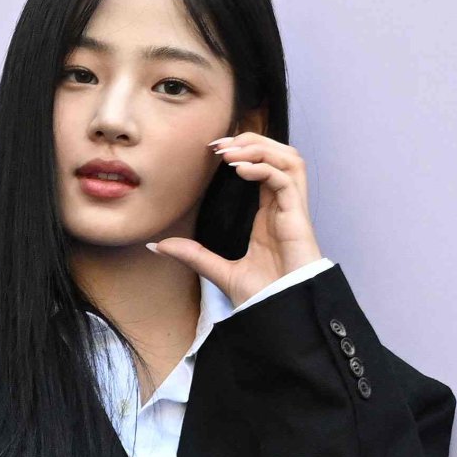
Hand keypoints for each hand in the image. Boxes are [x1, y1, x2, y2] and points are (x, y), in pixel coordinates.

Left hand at [150, 134, 323, 304]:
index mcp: (270, 213)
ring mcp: (294, 210)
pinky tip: (240, 170)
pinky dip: (265, 168)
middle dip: (252, 142)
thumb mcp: (218, 270)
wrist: (282, 314)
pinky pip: (287, 180)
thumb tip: (158, 245)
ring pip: (290, 160)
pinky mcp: (298, 218)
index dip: (243, 153)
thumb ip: (193, 254)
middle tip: (219, 144)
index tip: (214, 150)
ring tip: (230, 152)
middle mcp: (284, 206)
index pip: (264, 168)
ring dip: (261, 149)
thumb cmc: (263, 295)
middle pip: (280, 155)